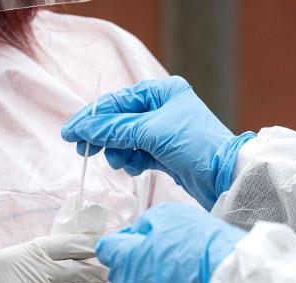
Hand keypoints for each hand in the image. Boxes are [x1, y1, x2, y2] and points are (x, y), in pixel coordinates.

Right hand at [0, 235, 107, 282]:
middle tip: (101, 277)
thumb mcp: (8, 258)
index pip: (73, 245)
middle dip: (98, 274)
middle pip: (84, 271)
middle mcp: (36, 276)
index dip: (92, 249)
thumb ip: (39, 255)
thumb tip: (77, 251)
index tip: (97, 253)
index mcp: (29, 254)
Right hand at [61, 76, 254, 209]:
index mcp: (163, 91)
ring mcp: (164, 131)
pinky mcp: (165, 153)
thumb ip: (114, 130)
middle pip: (119, 120)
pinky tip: (135, 168)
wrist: (224, 177)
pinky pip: (137, 153)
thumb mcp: (150, 133)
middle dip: (104, 137)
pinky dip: (131, 161)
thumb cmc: (195, 146)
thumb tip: (81, 128)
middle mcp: (163, 107)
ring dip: (118, 152)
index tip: (70, 133)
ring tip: (120, 161)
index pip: (117, 101)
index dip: (92, 117)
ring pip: (126, 139)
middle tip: (85, 151)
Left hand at [95, 203, 245, 282]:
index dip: (123, 240)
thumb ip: (144, 224)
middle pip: (123, 274)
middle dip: (139, 265)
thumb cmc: (199, 245)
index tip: (142, 239)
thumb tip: (137, 233)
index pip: (105, 248)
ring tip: (183, 278)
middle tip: (169, 257)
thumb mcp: (169, 215)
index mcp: (123, 259)